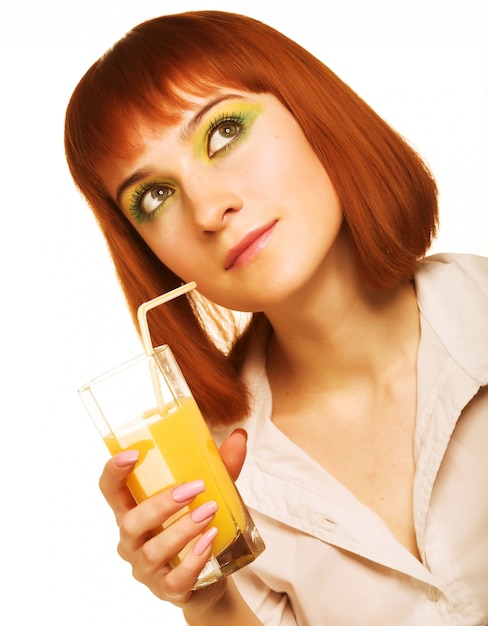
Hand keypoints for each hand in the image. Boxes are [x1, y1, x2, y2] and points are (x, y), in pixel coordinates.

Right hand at [98, 429, 247, 611]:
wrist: (213, 573)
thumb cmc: (198, 525)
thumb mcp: (207, 493)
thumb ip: (220, 467)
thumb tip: (239, 437)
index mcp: (133, 509)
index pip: (110, 490)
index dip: (114, 471)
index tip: (133, 454)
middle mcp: (132, 540)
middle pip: (130, 522)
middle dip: (162, 503)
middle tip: (194, 488)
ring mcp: (146, 568)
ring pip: (153, 550)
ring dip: (182, 529)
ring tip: (209, 512)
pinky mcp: (167, 589)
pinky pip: (175, 579)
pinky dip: (193, 560)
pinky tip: (208, 542)